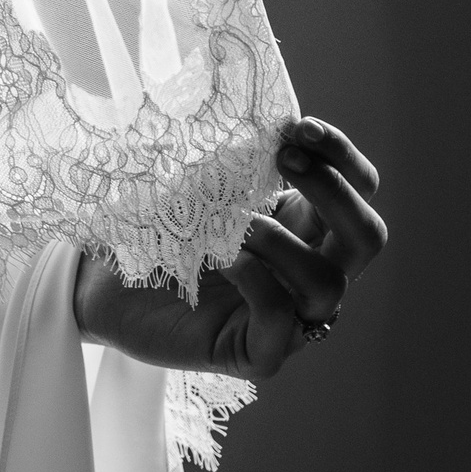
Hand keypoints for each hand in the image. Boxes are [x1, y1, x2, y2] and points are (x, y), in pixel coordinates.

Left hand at [73, 116, 386, 378]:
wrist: (103, 286)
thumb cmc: (153, 230)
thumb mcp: (197, 186)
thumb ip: (233, 163)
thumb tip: (255, 120)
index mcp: (303, 225)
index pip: (359, 188)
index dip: (341, 156)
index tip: (297, 127)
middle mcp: (307, 270)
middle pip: (368, 237)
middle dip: (333, 191)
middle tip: (283, 158)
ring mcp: (289, 316)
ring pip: (328, 284)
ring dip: (281, 242)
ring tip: (234, 222)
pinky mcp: (257, 351)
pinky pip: (283, 323)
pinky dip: (257, 283)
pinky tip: (224, 260)